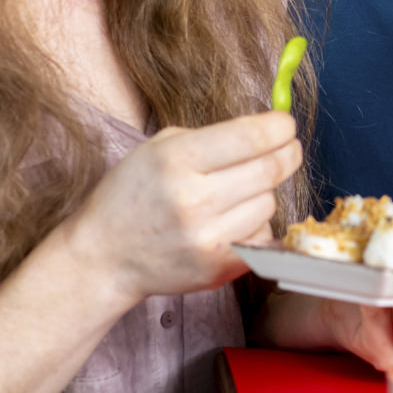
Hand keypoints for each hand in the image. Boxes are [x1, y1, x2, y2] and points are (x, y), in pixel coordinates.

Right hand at [70, 112, 301, 306]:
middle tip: (289, 148)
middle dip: (288, 153)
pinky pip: (261, 236)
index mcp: (178, 159)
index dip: (279, 127)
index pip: (251, 137)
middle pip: (270, 169)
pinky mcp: (217, 267)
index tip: (286, 124)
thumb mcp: (159, 148)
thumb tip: (266, 130)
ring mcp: (207, 238)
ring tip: (239, 191)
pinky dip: (255, 224)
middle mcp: (194, 199)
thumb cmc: (133, 195)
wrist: (103, 256)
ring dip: (265, 192)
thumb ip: (210, 137)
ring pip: (269, 203)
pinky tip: (233, 220)